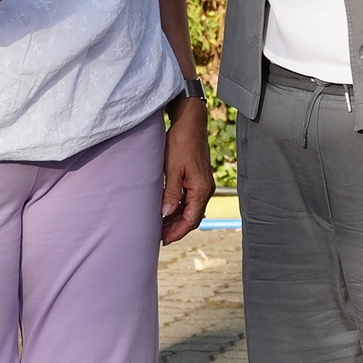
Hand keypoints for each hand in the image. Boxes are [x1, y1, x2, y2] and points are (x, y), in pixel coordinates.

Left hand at [160, 97, 216, 243]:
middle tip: (158, 236)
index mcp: (201, 189)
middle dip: (176, 228)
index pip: (191, 219)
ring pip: (190, 209)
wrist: (189, 122)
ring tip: (160, 226)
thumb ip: (170, 192)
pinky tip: (167, 209)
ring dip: (176, 219)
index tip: (163, 240)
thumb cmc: (181, 141)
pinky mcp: (196, 178)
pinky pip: (189, 199)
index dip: (177, 232)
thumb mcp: (173, 168)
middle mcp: (204, 189)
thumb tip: (165, 214)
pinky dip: (178, 208)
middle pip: (192, 217)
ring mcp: (201, 184)